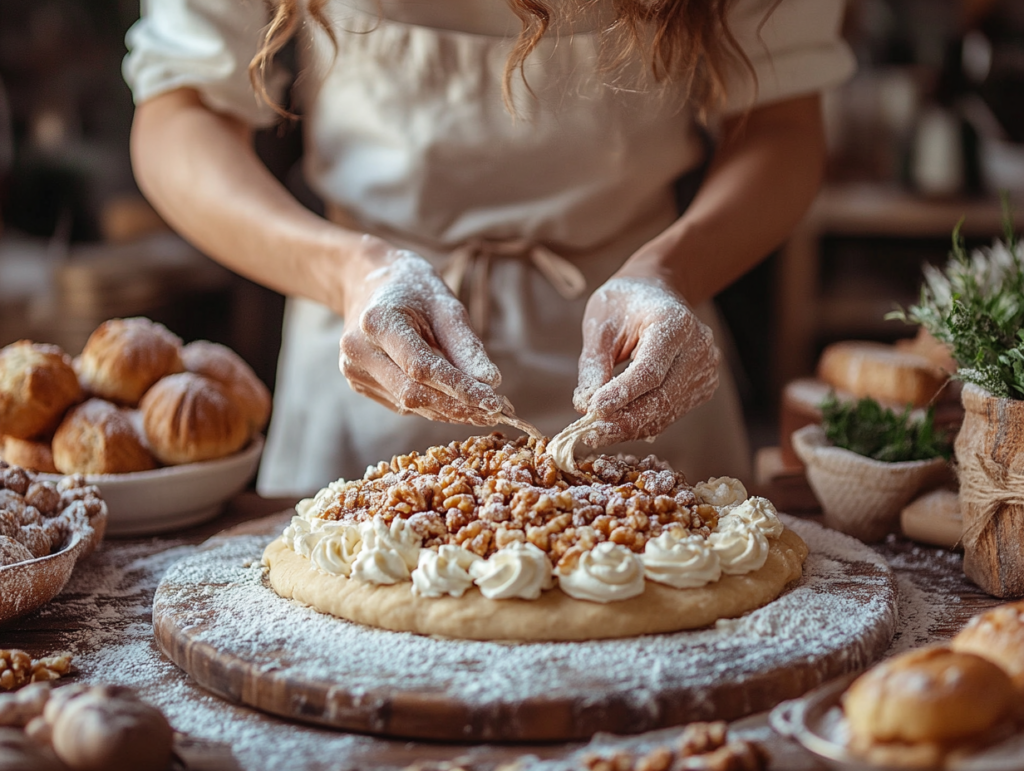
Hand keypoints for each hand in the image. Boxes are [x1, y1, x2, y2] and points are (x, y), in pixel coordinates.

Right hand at [338, 243, 504, 424]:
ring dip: (449, 411)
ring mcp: (354, 369)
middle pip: (413, 393)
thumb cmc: (413, 290)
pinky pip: (401, 404)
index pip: (422, 368)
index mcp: (377, 321)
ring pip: (409, 405)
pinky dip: (433, 406)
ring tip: (483, 410)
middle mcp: (358, 349)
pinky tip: (456, 402)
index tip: (494, 402)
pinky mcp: (358, 383)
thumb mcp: (446, 306)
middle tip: (495, 413)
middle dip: (457, 407)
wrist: (367, 282)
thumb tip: (491, 383)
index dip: (459, 389)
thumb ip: (466, 346)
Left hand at [572, 276, 719, 445]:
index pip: (650, 370)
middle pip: (662, 397)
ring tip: (598, 434)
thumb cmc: (624, 305)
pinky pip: (671, 412)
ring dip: (630, 428)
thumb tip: (585, 406)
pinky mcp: (702, 386)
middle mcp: (698, 347)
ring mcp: (705, 369)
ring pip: (666, 411)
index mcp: (675, 322)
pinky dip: (642, 423)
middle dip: (624, 421)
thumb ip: (594, 365)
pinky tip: (618, 427)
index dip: (622, 394)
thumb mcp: (600, 325)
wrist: (656, 294)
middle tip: (590, 434)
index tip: (592, 410)